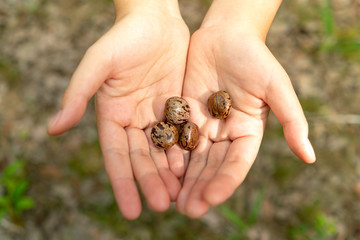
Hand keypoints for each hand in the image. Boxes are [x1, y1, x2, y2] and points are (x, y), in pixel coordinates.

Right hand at [47, 1, 189, 218]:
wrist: (155, 18)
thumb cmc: (123, 37)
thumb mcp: (98, 63)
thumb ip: (77, 94)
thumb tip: (53, 128)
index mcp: (112, 115)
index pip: (117, 157)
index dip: (123, 184)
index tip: (131, 211)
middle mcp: (133, 119)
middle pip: (142, 158)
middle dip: (151, 182)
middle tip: (164, 206)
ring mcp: (155, 113)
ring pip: (163, 150)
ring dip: (170, 173)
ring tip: (180, 195)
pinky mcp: (175, 105)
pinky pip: (181, 133)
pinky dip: (186, 152)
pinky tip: (194, 169)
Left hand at [177, 12, 315, 217]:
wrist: (225, 35)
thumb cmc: (254, 57)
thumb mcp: (276, 86)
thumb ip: (292, 120)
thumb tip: (310, 157)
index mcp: (248, 133)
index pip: (237, 163)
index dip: (225, 182)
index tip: (210, 199)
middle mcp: (225, 134)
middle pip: (212, 166)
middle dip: (200, 187)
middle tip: (186, 209)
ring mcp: (203, 126)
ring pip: (191, 157)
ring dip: (182, 179)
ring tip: (170, 199)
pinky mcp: (183, 115)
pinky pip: (174, 137)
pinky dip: (167, 154)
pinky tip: (157, 170)